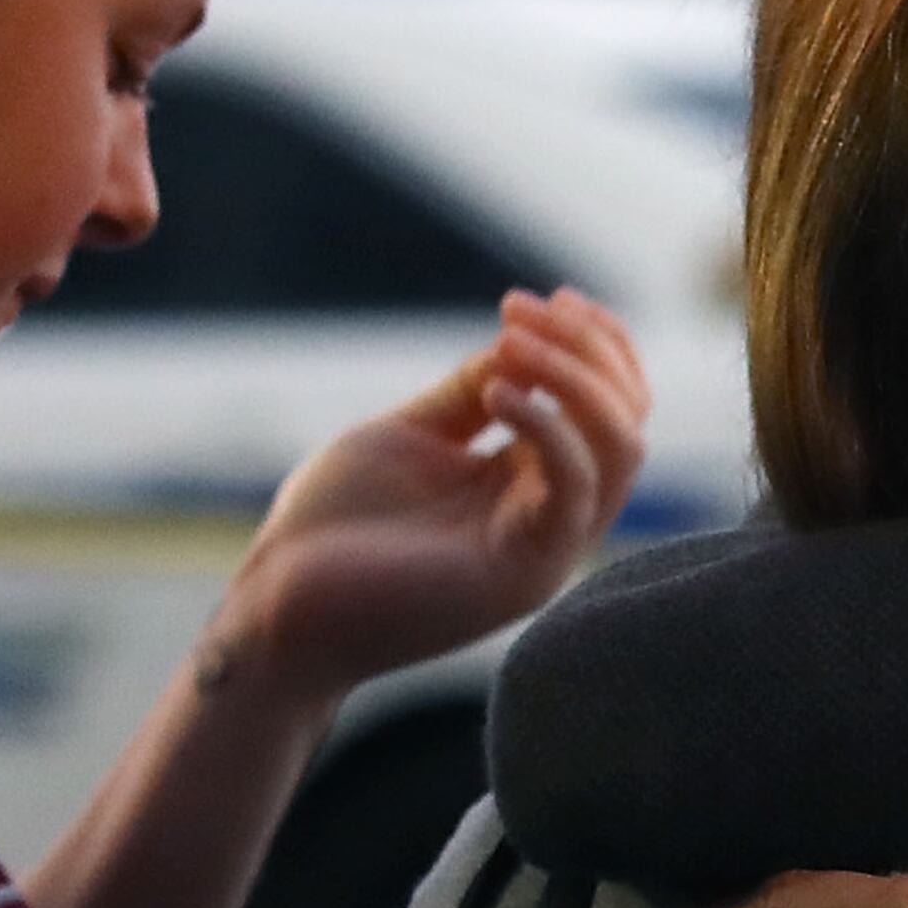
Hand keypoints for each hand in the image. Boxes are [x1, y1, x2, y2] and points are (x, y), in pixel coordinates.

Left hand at [221, 288, 649, 702]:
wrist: (279, 607)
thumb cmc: (333, 527)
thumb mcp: (412, 435)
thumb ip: (471, 391)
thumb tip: (523, 338)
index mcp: (529, 487)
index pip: (608, 409)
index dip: (590, 344)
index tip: (533, 300)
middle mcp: (552, 520)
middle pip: (628, 423)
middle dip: (590, 350)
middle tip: (523, 310)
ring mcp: (545, 551)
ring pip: (619, 451)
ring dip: (577, 378)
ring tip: (512, 339)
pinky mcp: (524, 574)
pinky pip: (574, 488)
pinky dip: (547, 426)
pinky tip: (494, 393)